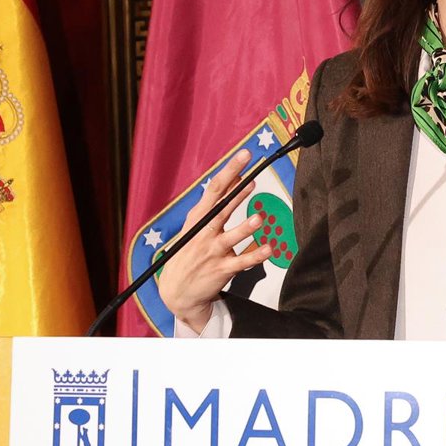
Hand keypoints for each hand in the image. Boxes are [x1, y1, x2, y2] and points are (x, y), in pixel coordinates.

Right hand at [158, 149, 272, 332]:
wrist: (177, 290)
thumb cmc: (190, 249)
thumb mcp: (197, 223)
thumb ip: (218, 201)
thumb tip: (237, 176)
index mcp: (198, 217)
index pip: (215, 189)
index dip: (230, 171)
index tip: (244, 155)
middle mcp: (204, 232)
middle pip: (221, 208)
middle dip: (236, 192)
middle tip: (252, 177)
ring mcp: (212, 252)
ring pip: (230, 238)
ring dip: (244, 229)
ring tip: (258, 218)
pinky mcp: (221, 270)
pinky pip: (241, 263)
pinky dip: (255, 256)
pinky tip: (268, 248)